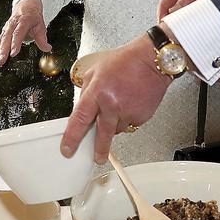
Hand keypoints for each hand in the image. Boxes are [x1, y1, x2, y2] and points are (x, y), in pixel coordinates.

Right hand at [0, 0, 51, 65]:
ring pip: (1, 39)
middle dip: (3, 50)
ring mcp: (7, 27)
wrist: (26, 5)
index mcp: (23, 20)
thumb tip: (47, 49)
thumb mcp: (40, 25)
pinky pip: (0, 40)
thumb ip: (42, 39)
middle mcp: (13, 23)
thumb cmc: (33, 17)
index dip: (15, 43)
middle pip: (6, 37)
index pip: (18, 33)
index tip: (13, 53)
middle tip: (2, 61)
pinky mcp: (4, 31)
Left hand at [61, 35, 171, 163]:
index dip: (72, 137)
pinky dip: (128, 117)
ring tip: (120, 102)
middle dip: (99, 149)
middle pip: (102, 134)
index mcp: (97, 92)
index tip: (67, 149)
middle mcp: (112, 104)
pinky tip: (131, 102)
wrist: (151, 61)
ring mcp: (128, 112)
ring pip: (117, 128)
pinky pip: (130, 123)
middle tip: (97, 158)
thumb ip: (86, 91)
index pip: (80, 119)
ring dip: (115, 122)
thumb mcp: (95, 70)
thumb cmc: (125, 62)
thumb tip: (82, 109)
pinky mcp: (141, 117)